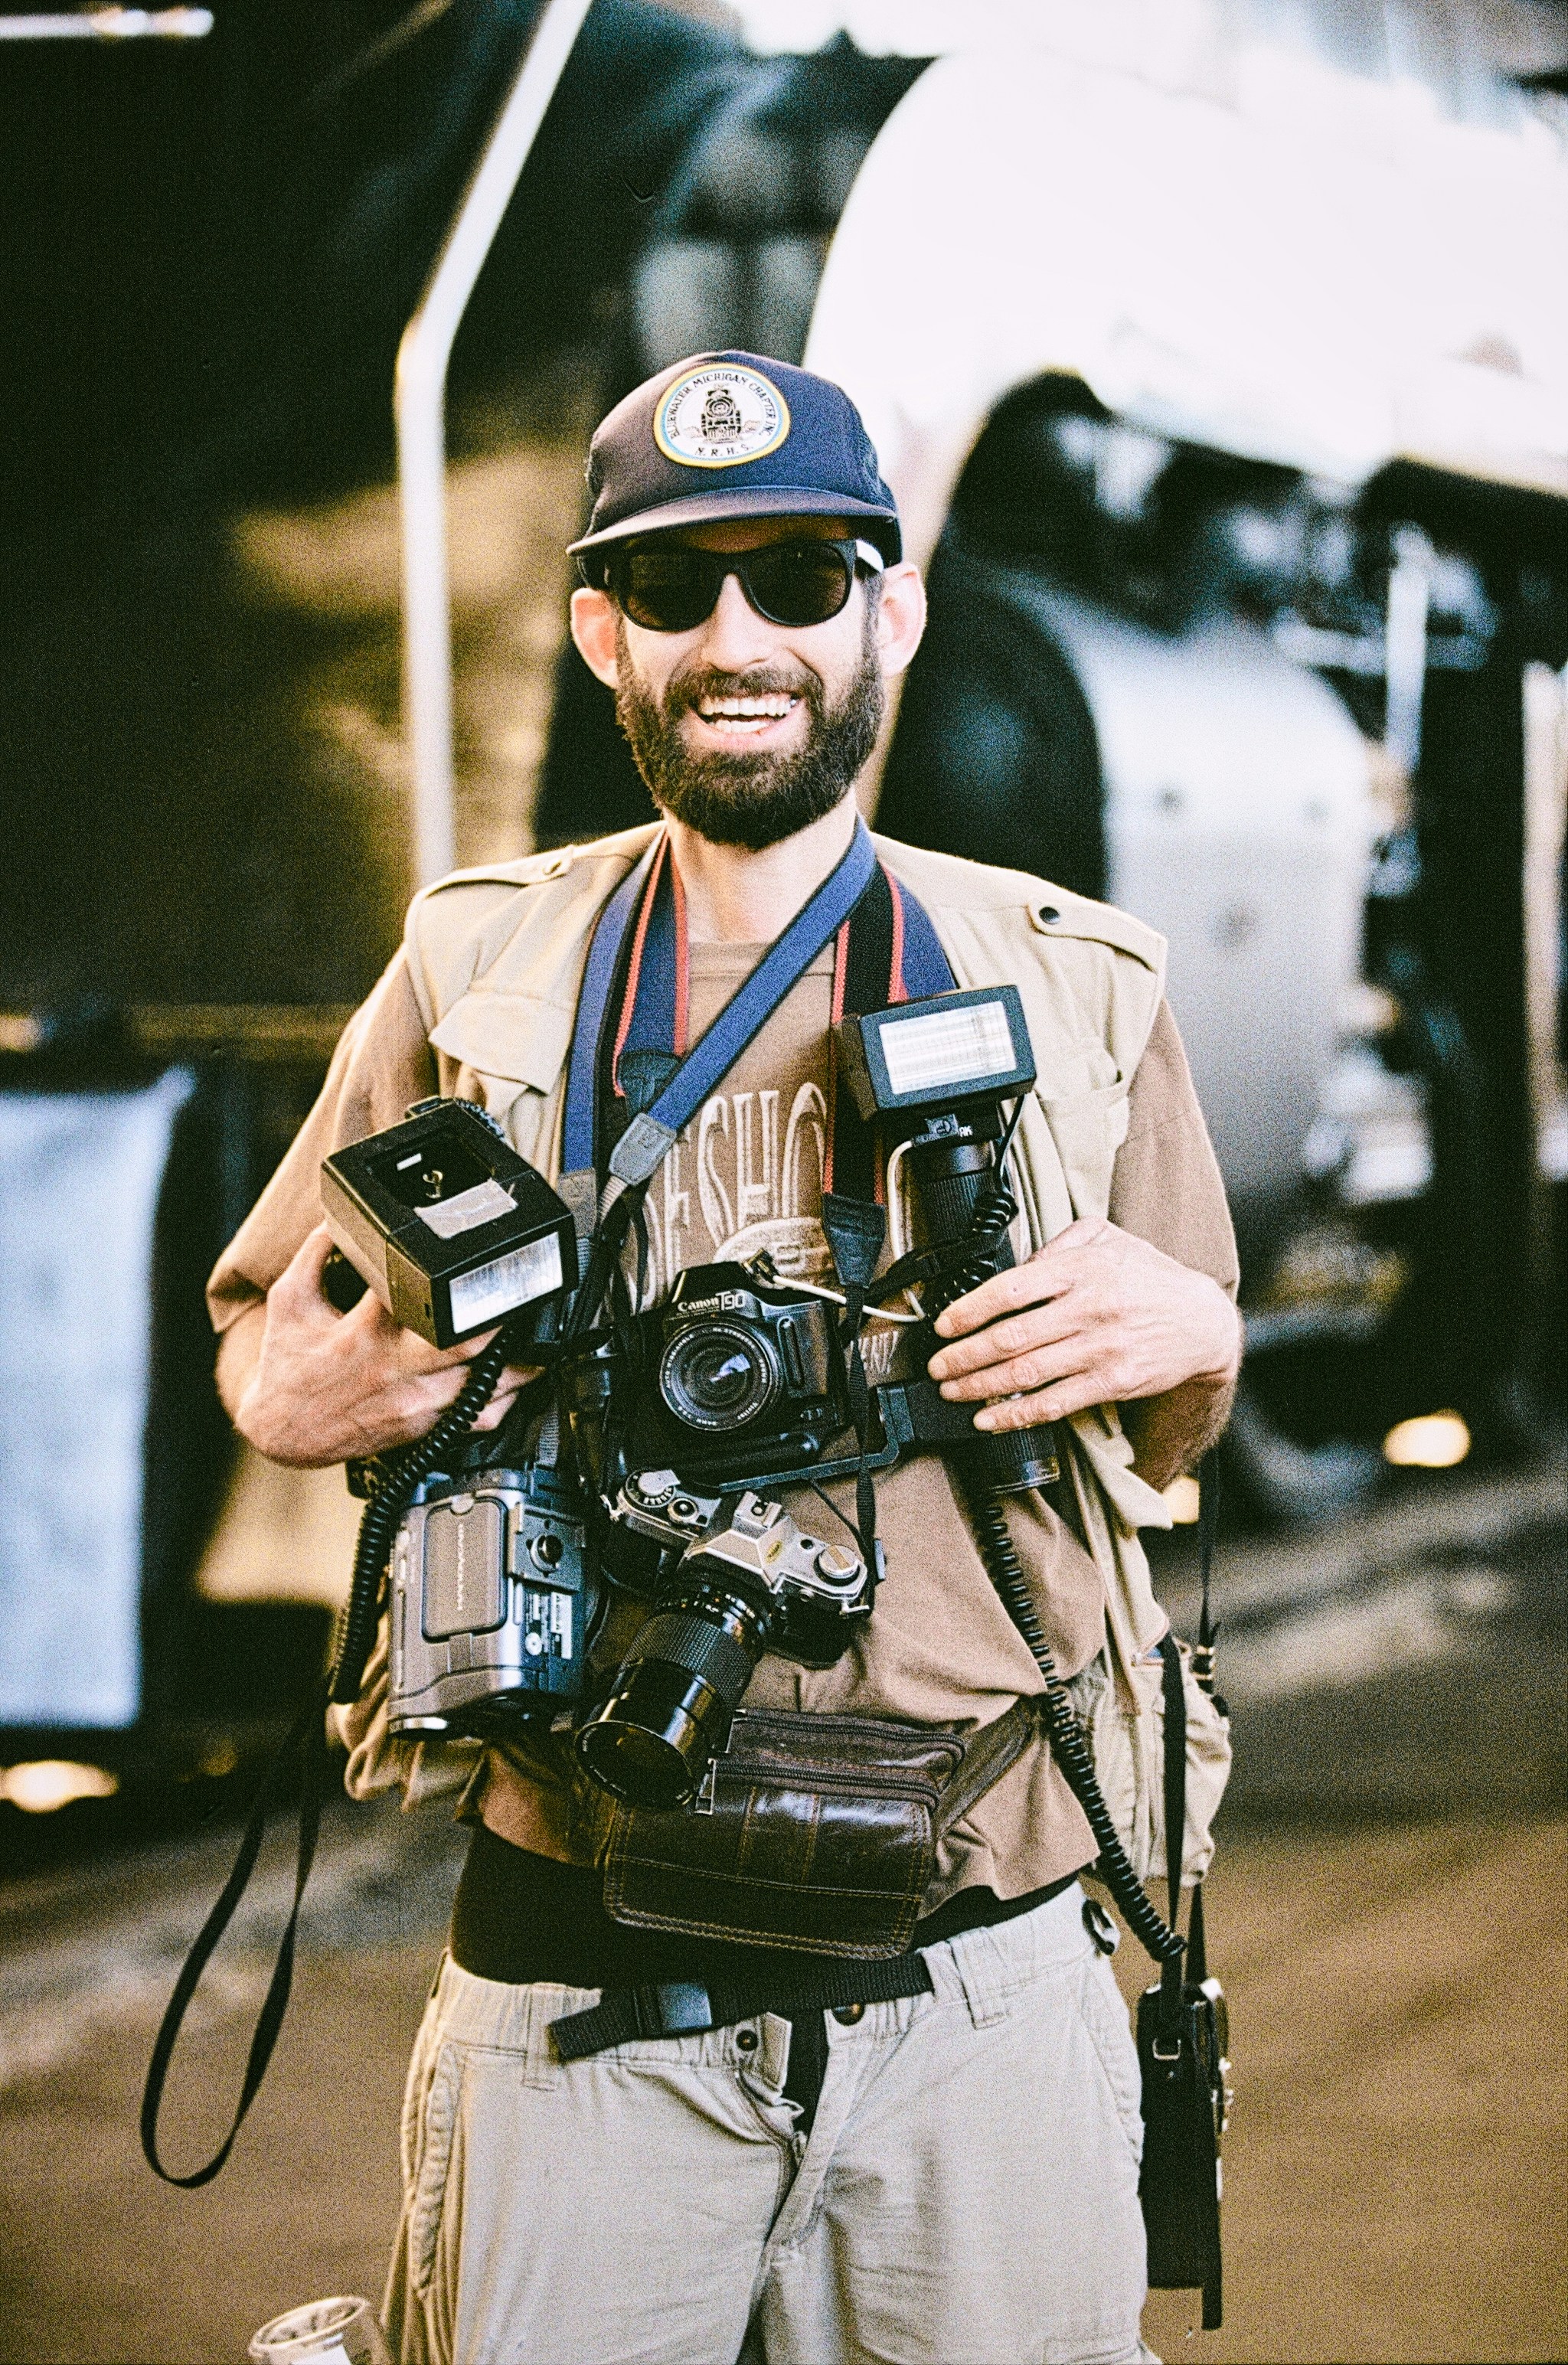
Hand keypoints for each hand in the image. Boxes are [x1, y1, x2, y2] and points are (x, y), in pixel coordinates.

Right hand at [230, 1225, 541, 1466]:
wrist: (283, 1432)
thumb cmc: (289, 1365)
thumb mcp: (290, 1298)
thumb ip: (315, 1252)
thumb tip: (340, 1216)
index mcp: (365, 1330)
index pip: (416, 1295)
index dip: (450, 1273)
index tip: (475, 1253)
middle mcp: (397, 1368)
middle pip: (468, 1343)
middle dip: (504, 1318)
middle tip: (526, 1292)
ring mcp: (416, 1402)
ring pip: (488, 1381)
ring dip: (520, 1356)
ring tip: (536, 1329)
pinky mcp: (425, 1427)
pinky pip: (483, 1417)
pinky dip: (509, 1396)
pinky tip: (515, 1373)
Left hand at [925, 1216, 1240, 1433]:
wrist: (1203, 1321)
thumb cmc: (1150, 1278)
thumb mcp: (1107, 1240)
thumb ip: (1060, 1244)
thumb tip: (1016, 1263)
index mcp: (1083, 1269)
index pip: (1012, 1289)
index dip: (969, 1310)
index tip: (944, 1325)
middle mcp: (1089, 1309)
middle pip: (1011, 1337)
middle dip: (963, 1355)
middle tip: (937, 1365)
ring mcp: (1101, 1349)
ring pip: (1026, 1373)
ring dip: (979, 1386)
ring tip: (952, 1390)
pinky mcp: (1112, 1382)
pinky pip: (1054, 1403)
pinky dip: (1016, 1414)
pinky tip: (990, 1418)